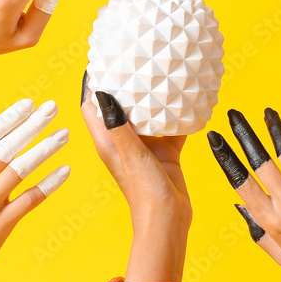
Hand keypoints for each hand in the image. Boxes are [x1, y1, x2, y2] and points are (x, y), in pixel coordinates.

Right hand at [0, 98, 70, 281]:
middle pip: (5, 148)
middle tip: (51, 108)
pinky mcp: (0, 227)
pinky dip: (49, 183)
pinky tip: (64, 171)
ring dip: (45, 148)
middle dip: (30, 125)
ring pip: (21, 168)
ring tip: (63, 134)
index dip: (6, 119)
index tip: (26, 105)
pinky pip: (30, 199)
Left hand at [80, 71, 190, 235]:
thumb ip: (118, 126)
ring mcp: (145, 146)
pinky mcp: (165, 152)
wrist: (168, 221)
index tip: (104, 62)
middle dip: (126, 85)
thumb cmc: (144, 193)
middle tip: (136, 60)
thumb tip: (102, 93)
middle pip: (120, 106)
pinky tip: (188, 99)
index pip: (92, 107)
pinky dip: (178, 115)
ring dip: (153, 98)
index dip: (93, 84)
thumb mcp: (130, 155)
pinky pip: (171, 128)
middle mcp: (124, 141)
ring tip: (161, 72)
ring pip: (147, 115)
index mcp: (108, 141)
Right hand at [207, 108, 280, 281]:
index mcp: (271, 222)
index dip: (225, 156)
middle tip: (234, 114)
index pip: (240, 182)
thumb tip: (240, 204)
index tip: (215, 138)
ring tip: (269, 112)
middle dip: (243, 133)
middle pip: (259, 161)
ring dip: (276, 128)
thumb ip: (257, 230)